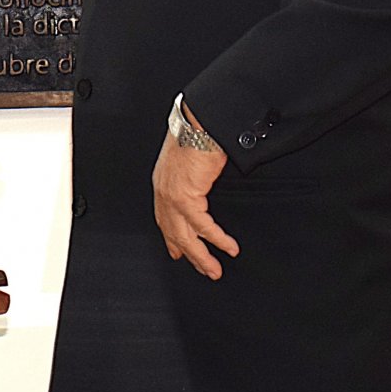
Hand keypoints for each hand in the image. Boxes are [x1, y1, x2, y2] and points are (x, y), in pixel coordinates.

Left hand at [153, 102, 239, 279]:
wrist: (200, 121)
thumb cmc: (199, 133)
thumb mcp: (192, 160)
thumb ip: (194, 176)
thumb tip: (204, 182)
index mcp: (163, 182)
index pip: (164, 218)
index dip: (172, 238)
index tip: (178, 253)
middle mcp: (163, 191)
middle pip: (174, 232)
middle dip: (189, 255)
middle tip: (204, 270)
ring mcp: (171, 195)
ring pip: (186, 236)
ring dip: (202, 256)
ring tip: (215, 269)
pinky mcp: (185, 195)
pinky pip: (203, 225)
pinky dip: (216, 239)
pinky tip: (228, 248)